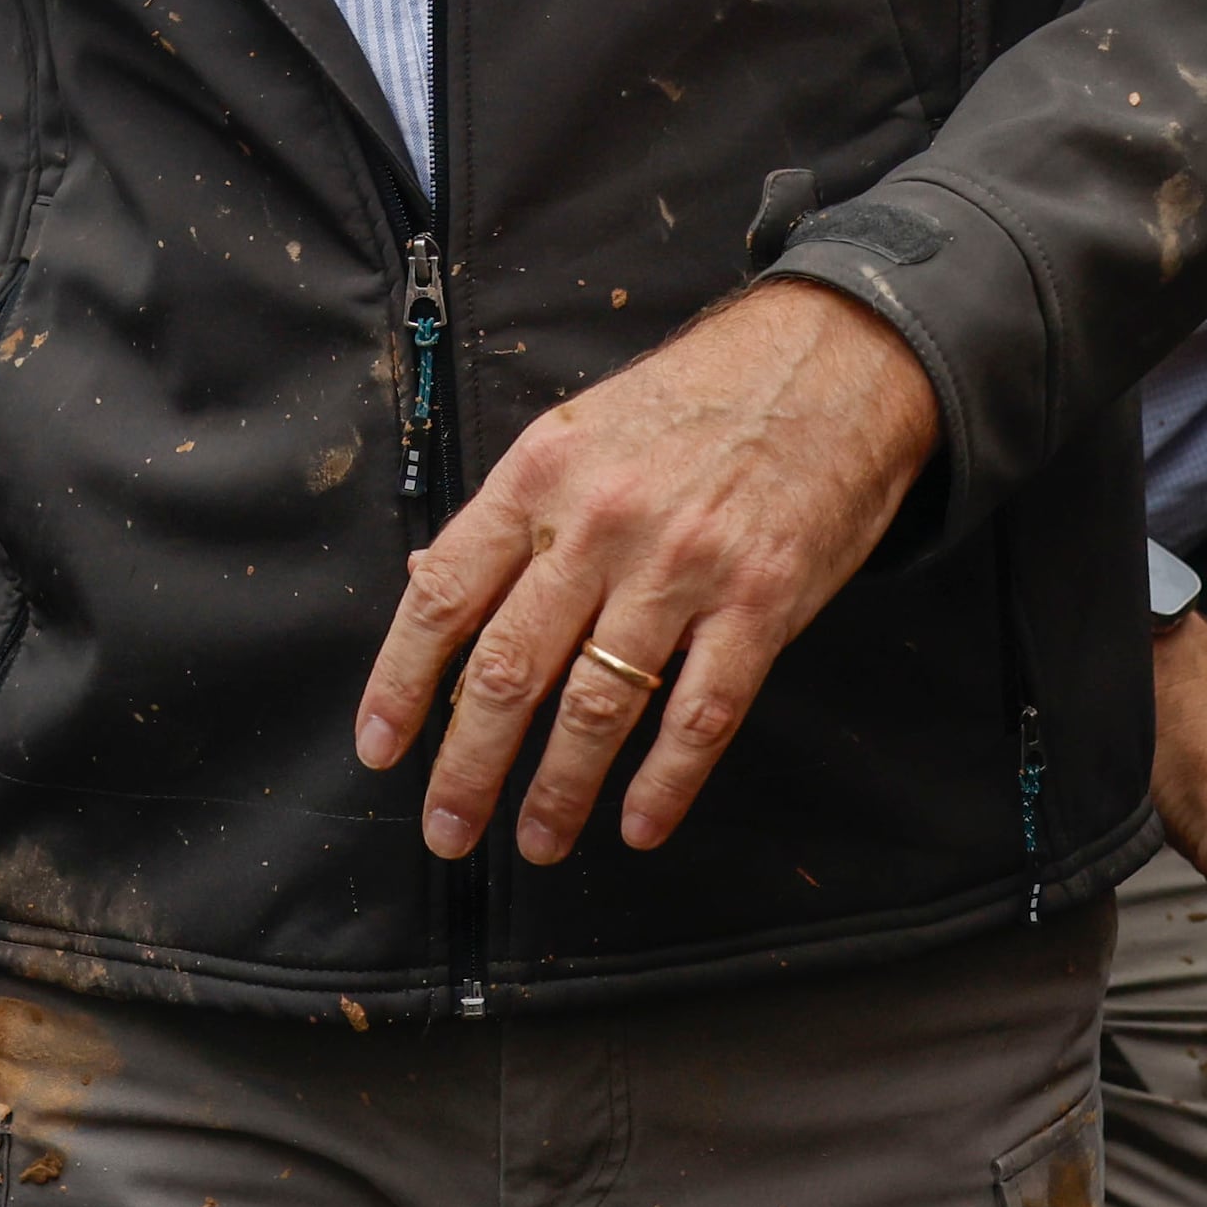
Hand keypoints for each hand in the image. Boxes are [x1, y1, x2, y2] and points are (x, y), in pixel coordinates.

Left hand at [351, 279, 936, 862]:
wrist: (826, 366)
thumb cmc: (688, 403)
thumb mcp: (576, 433)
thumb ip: (509, 517)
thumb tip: (427, 584)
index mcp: (537, 477)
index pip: (444, 595)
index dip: (402, 680)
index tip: (380, 746)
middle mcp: (599, 525)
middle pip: (508, 668)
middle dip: (467, 764)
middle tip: (446, 830)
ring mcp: (683, 568)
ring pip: (597, 706)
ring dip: (557, 789)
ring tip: (535, 840)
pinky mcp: (762, 603)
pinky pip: (701, 714)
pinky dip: (665, 783)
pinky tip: (638, 826)